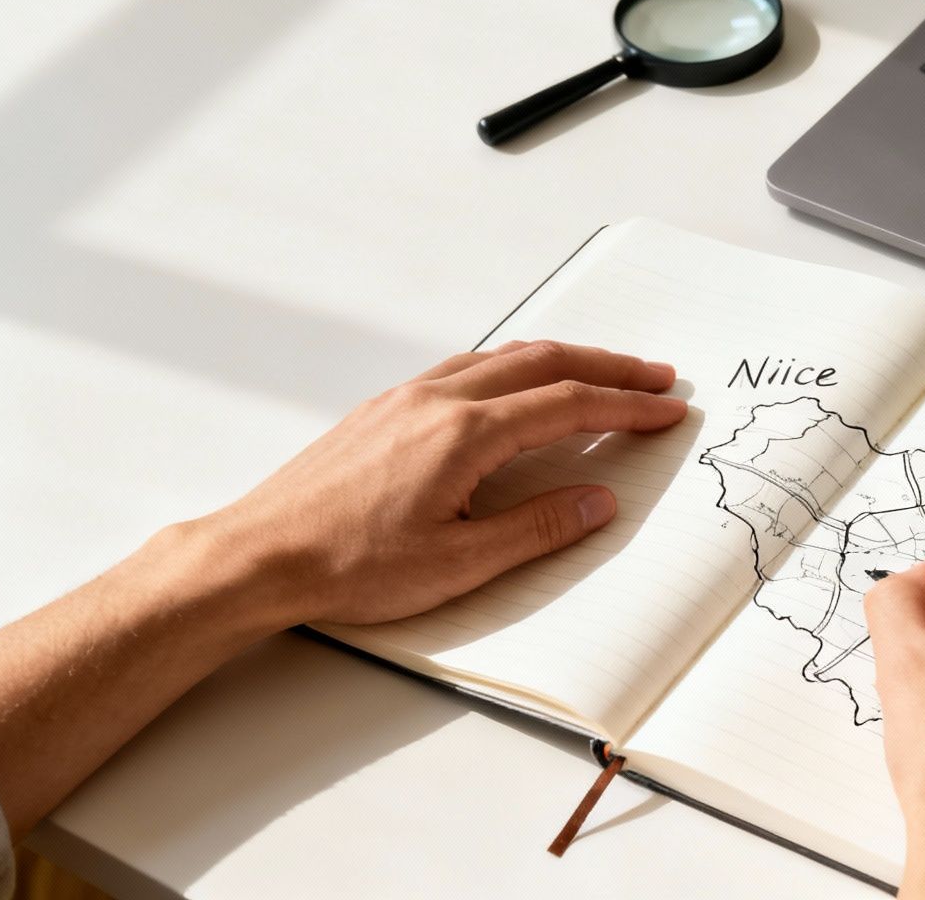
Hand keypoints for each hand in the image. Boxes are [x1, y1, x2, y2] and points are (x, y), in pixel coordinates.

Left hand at [195, 339, 686, 626]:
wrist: (258, 555)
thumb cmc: (349, 566)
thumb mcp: (459, 563)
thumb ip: (538, 527)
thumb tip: (598, 500)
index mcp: (465, 434)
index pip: (567, 405)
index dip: (625, 405)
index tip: (666, 408)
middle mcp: (438, 400)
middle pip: (543, 363)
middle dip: (607, 367)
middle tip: (655, 376)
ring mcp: (406, 398)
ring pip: (502, 357)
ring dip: (561, 360)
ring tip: (599, 372)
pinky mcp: (382, 409)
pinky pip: (465, 367)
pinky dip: (513, 366)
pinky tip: (516, 384)